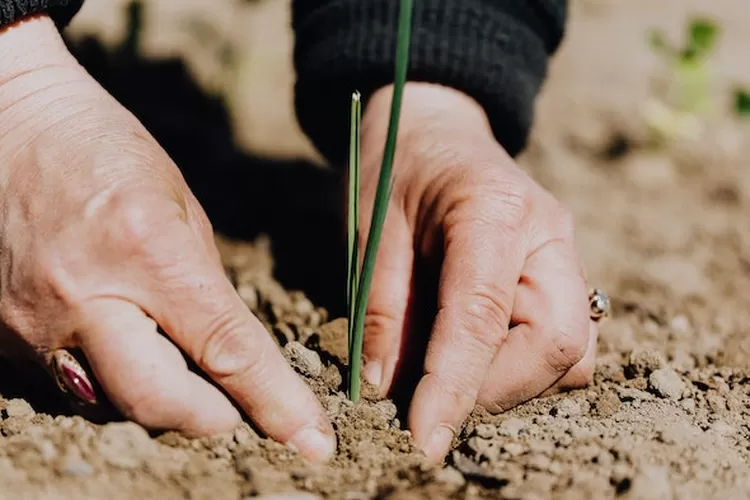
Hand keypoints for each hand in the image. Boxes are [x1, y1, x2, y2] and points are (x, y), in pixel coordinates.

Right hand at [0, 15, 334, 460]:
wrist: (7, 127)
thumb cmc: (105, 151)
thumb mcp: (180, 206)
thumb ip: (206, 287)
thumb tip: (231, 355)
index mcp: (147, 251)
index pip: (225, 351)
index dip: (276, 403)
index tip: (312, 442)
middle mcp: (84, 298)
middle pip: (162, 404)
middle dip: (214, 418)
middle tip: (238, 406)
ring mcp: (33, 325)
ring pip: (115, 407)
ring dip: (162, 401)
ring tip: (178, 363)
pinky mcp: (3, 338)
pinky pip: (73, 388)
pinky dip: (112, 381)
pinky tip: (124, 344)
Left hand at [358, 83, 595, 462]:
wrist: (435, 130)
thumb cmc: (396, 168)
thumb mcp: (371, 228)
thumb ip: (381, 306)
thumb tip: (386, 388)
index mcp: (494, 210)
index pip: (483, 316)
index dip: (453, 386)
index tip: (424, 438)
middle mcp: (549, 234)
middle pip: (557, 344)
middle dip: (493, 389)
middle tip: (432, 398)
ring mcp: (565, 255)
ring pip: (571, 353)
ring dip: (511, 382)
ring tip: (449, 371)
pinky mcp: (563, 275)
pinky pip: (565, 342)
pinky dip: (523, 366)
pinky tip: (475, 352)